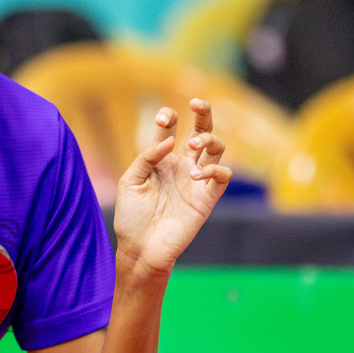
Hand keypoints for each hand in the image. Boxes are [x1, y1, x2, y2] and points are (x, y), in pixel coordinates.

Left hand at [112, 99, 230, 278]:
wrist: (140, 249)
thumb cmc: (131, 217)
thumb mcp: (130, 182)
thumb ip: (147, 158)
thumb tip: (170, 140)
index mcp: (162, 159)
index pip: (170, 129)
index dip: (168, 118)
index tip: (162, 118)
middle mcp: (182, 166)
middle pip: (201, 131)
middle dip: (203, 113)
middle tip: (197, 103)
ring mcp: (196, 181)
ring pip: (217, 148)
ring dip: (209, 138)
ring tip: (194, 145)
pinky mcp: (206, 198)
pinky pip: (223, 176)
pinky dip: (216, 169)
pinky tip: (197, 174)